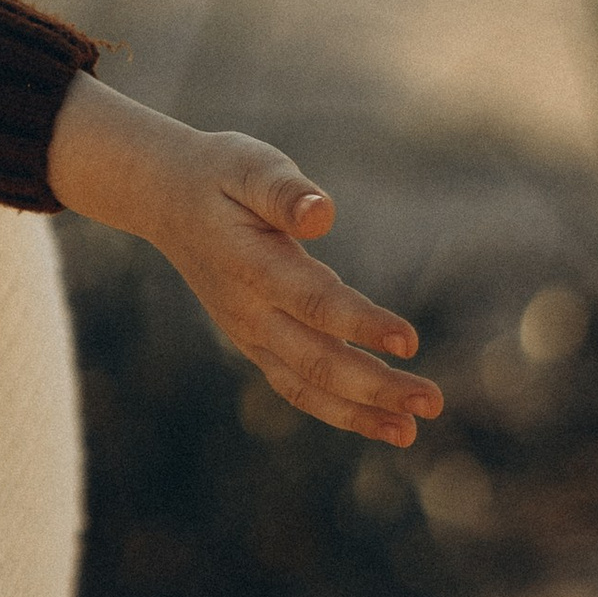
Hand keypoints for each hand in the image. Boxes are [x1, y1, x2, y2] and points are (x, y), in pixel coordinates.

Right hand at [47, 72, 442, 448]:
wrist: (165, 198)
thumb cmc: (220, 174)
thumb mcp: (249, 163)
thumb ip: (284, 191)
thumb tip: (323, 214)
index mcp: (250, 265)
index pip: (313, 302)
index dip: (361, 323)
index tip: (411, 341)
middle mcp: (247, 310)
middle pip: (315, 358)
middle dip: (375, 386)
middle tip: (433, 401)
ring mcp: (248, 332)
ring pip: (305, 385)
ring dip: (359, 413)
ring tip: (410, 432)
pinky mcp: (256, 343)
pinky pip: (297, 385)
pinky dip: (338, 409)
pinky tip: (380, 420)